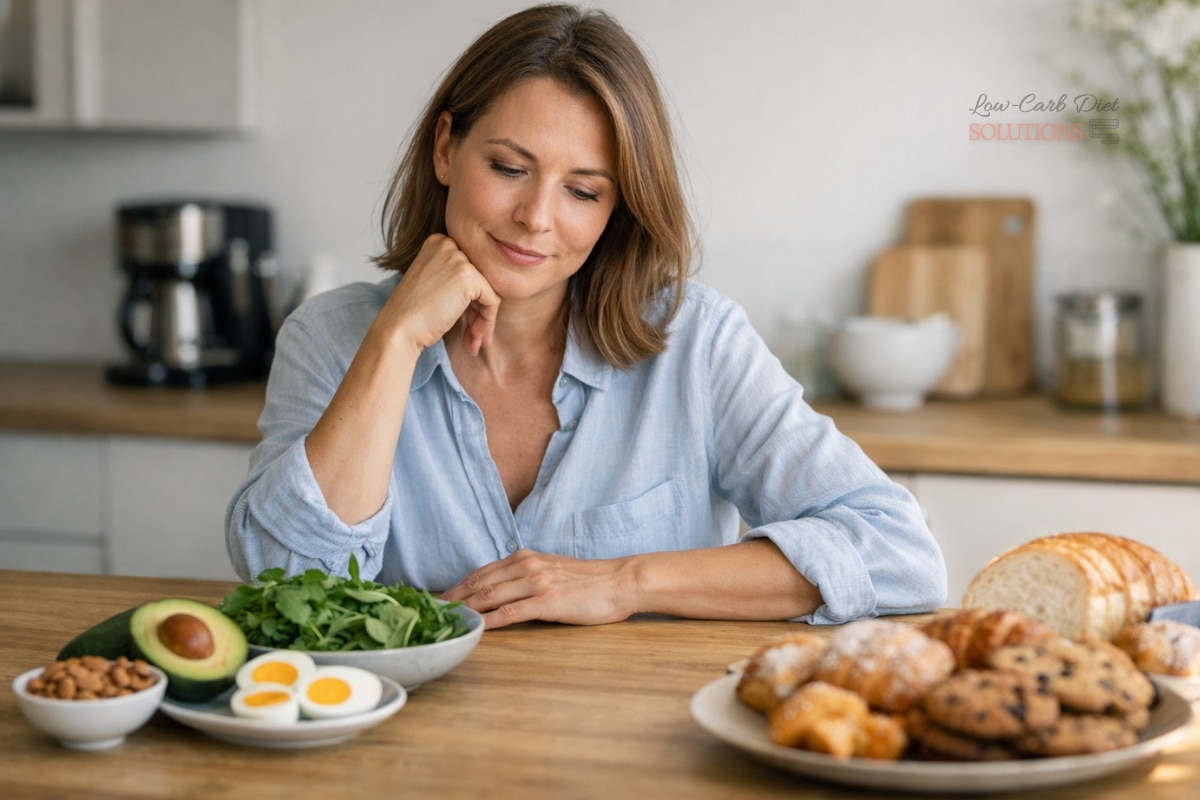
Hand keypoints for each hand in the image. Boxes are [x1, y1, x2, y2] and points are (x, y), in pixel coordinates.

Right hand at [377, 234, 500, 355]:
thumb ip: (457, 280)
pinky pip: (493, 300)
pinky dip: (486, 322)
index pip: (469, 269)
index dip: (470, 300)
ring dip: (483, 321)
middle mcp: (448, 245)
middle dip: (478, 312)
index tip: (465, 323)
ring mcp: (459, 259)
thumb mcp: (434, 286)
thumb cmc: (413, 314)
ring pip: (489, 291)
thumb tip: (491, 291)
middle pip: (481, 279)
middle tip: (473, 337)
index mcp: (437, 242)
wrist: (398, 328)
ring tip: (474, 343)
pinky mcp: (469, 277)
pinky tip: (473, 338)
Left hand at [440, 549, 637, 628]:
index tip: (439, 599)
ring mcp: (536, 583)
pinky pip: (511, 612)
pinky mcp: (547, 602)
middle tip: (431, 613)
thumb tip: (505, 591)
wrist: (622, 581)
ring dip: (464, 610)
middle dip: (452, 598)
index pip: (482, 571)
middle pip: (478, 582)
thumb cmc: (591, 581)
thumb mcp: (554, 571)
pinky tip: (477, 629)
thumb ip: (529, 577)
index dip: (457, 586)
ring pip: (490, 596)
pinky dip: (490, 621)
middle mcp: (527, 565)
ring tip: (446, 622)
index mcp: (526, 558)